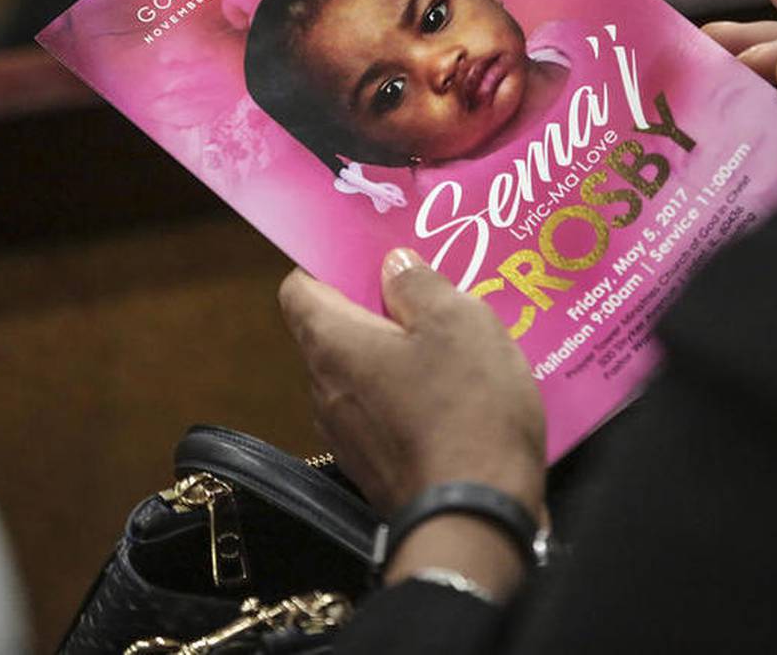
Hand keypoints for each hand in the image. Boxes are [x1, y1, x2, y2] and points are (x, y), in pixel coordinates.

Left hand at [280, 250, 546, 595]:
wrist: (477, 518)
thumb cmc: (466, 407)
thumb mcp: (459, 322)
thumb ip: (421, 285)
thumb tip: (394, 267)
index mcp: (332, 344)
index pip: (299, 288)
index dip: (332, 265)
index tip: (377, 258)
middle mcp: (324, 390)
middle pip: (335, 332)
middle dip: (377, 310)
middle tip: (432, 297)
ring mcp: (346, 436)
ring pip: (363, 375)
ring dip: (398, 357)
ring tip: (455, 347)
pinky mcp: (375, 469)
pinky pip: (384, 415)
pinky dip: (411, 399)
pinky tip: (461, 398)